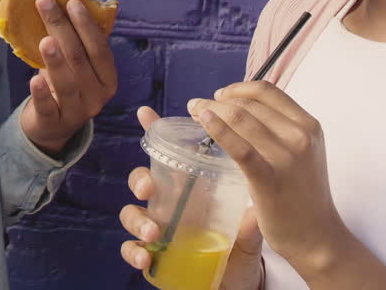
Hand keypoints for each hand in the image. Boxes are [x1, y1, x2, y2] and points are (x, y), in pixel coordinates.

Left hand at [19, 0, 117, 154]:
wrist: (52, 127)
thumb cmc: (65, 86)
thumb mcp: (77, 67)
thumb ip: (76, 44)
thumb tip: (60, 1)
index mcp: (108, 79)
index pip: (100, 49)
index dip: (86, 25)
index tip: (71, 1)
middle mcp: (97, 96)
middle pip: (80, 59)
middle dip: (62, 28)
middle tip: (45, 3)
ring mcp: (77, 112)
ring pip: (67, 83)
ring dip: (56, 60)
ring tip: (45, 40)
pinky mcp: (54, 123)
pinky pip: (48, 107)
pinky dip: (41, 93)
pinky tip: (33, 78)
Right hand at [118, 107, 263, 289]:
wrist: (238, 277)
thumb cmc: (239, 242)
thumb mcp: (249, 222)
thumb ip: (251, 212)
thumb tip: (254, 205)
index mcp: (191, 186)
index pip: (169, 154)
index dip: (153, 131)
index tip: (145, 112)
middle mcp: (169, 203)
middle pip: (143, 179)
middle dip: (139, 179)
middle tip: (149, 187)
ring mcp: (158, 226)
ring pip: (131, 213)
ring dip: (137, 219)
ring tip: (153, 232)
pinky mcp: (153, 254)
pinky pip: (132, 248)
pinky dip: (133, 251)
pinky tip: (144, 256)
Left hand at [188, 81, 345, 276]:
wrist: (318, 237)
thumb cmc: (303, 195)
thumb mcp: (302, 152)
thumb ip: (280, 130)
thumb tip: (241, 110)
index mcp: (308, 125)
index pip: (267, 91)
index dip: (238, 88)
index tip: (219, 95)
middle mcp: (301, 135)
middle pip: (249, 103)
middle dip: (218, 101)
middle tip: (198, 106)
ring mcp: (286, 157)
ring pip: (241, 118)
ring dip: (210, 111)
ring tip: (195, 113)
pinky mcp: (269, 178)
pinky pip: (239, 146)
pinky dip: (217, 128)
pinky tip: (203, 121)